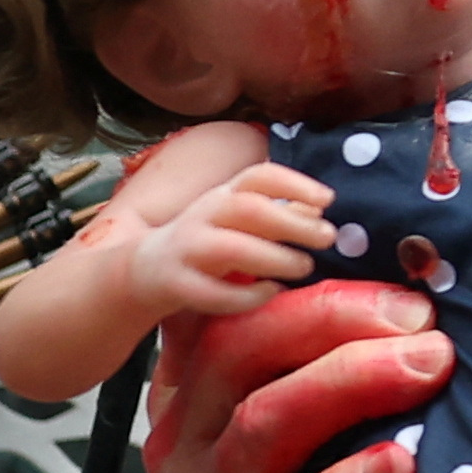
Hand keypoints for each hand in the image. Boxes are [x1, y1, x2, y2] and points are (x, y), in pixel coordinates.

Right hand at [127, 162, 332, 324]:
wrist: (143, 271)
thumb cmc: (207, 241)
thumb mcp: (238, 221)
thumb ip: (275, 214)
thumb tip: (319, 212)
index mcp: (223, 195)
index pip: (257, 177)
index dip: (294, 184)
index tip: (328, 199)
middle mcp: (203, 215)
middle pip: (248, 209)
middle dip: (291, 223)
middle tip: (327, 238)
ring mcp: (186, 249)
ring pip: (230, 248)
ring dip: (273, 258)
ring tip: (305, 267)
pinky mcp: (176, 284)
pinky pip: (211, 291)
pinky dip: (246, 295)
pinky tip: (271, 292)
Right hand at [142, 279, 457, 472]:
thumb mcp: (309, 430)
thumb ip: (330, 360)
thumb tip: (428, 284)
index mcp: (201, 387)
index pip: (238, 306)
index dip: (314, 280)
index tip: (401, 275)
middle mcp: (186, 438)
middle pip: (245, 348)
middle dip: (339, 319)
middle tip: (426, 322)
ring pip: (265, 423)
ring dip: (353, 384)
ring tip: (429, 366)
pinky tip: (398, 469)